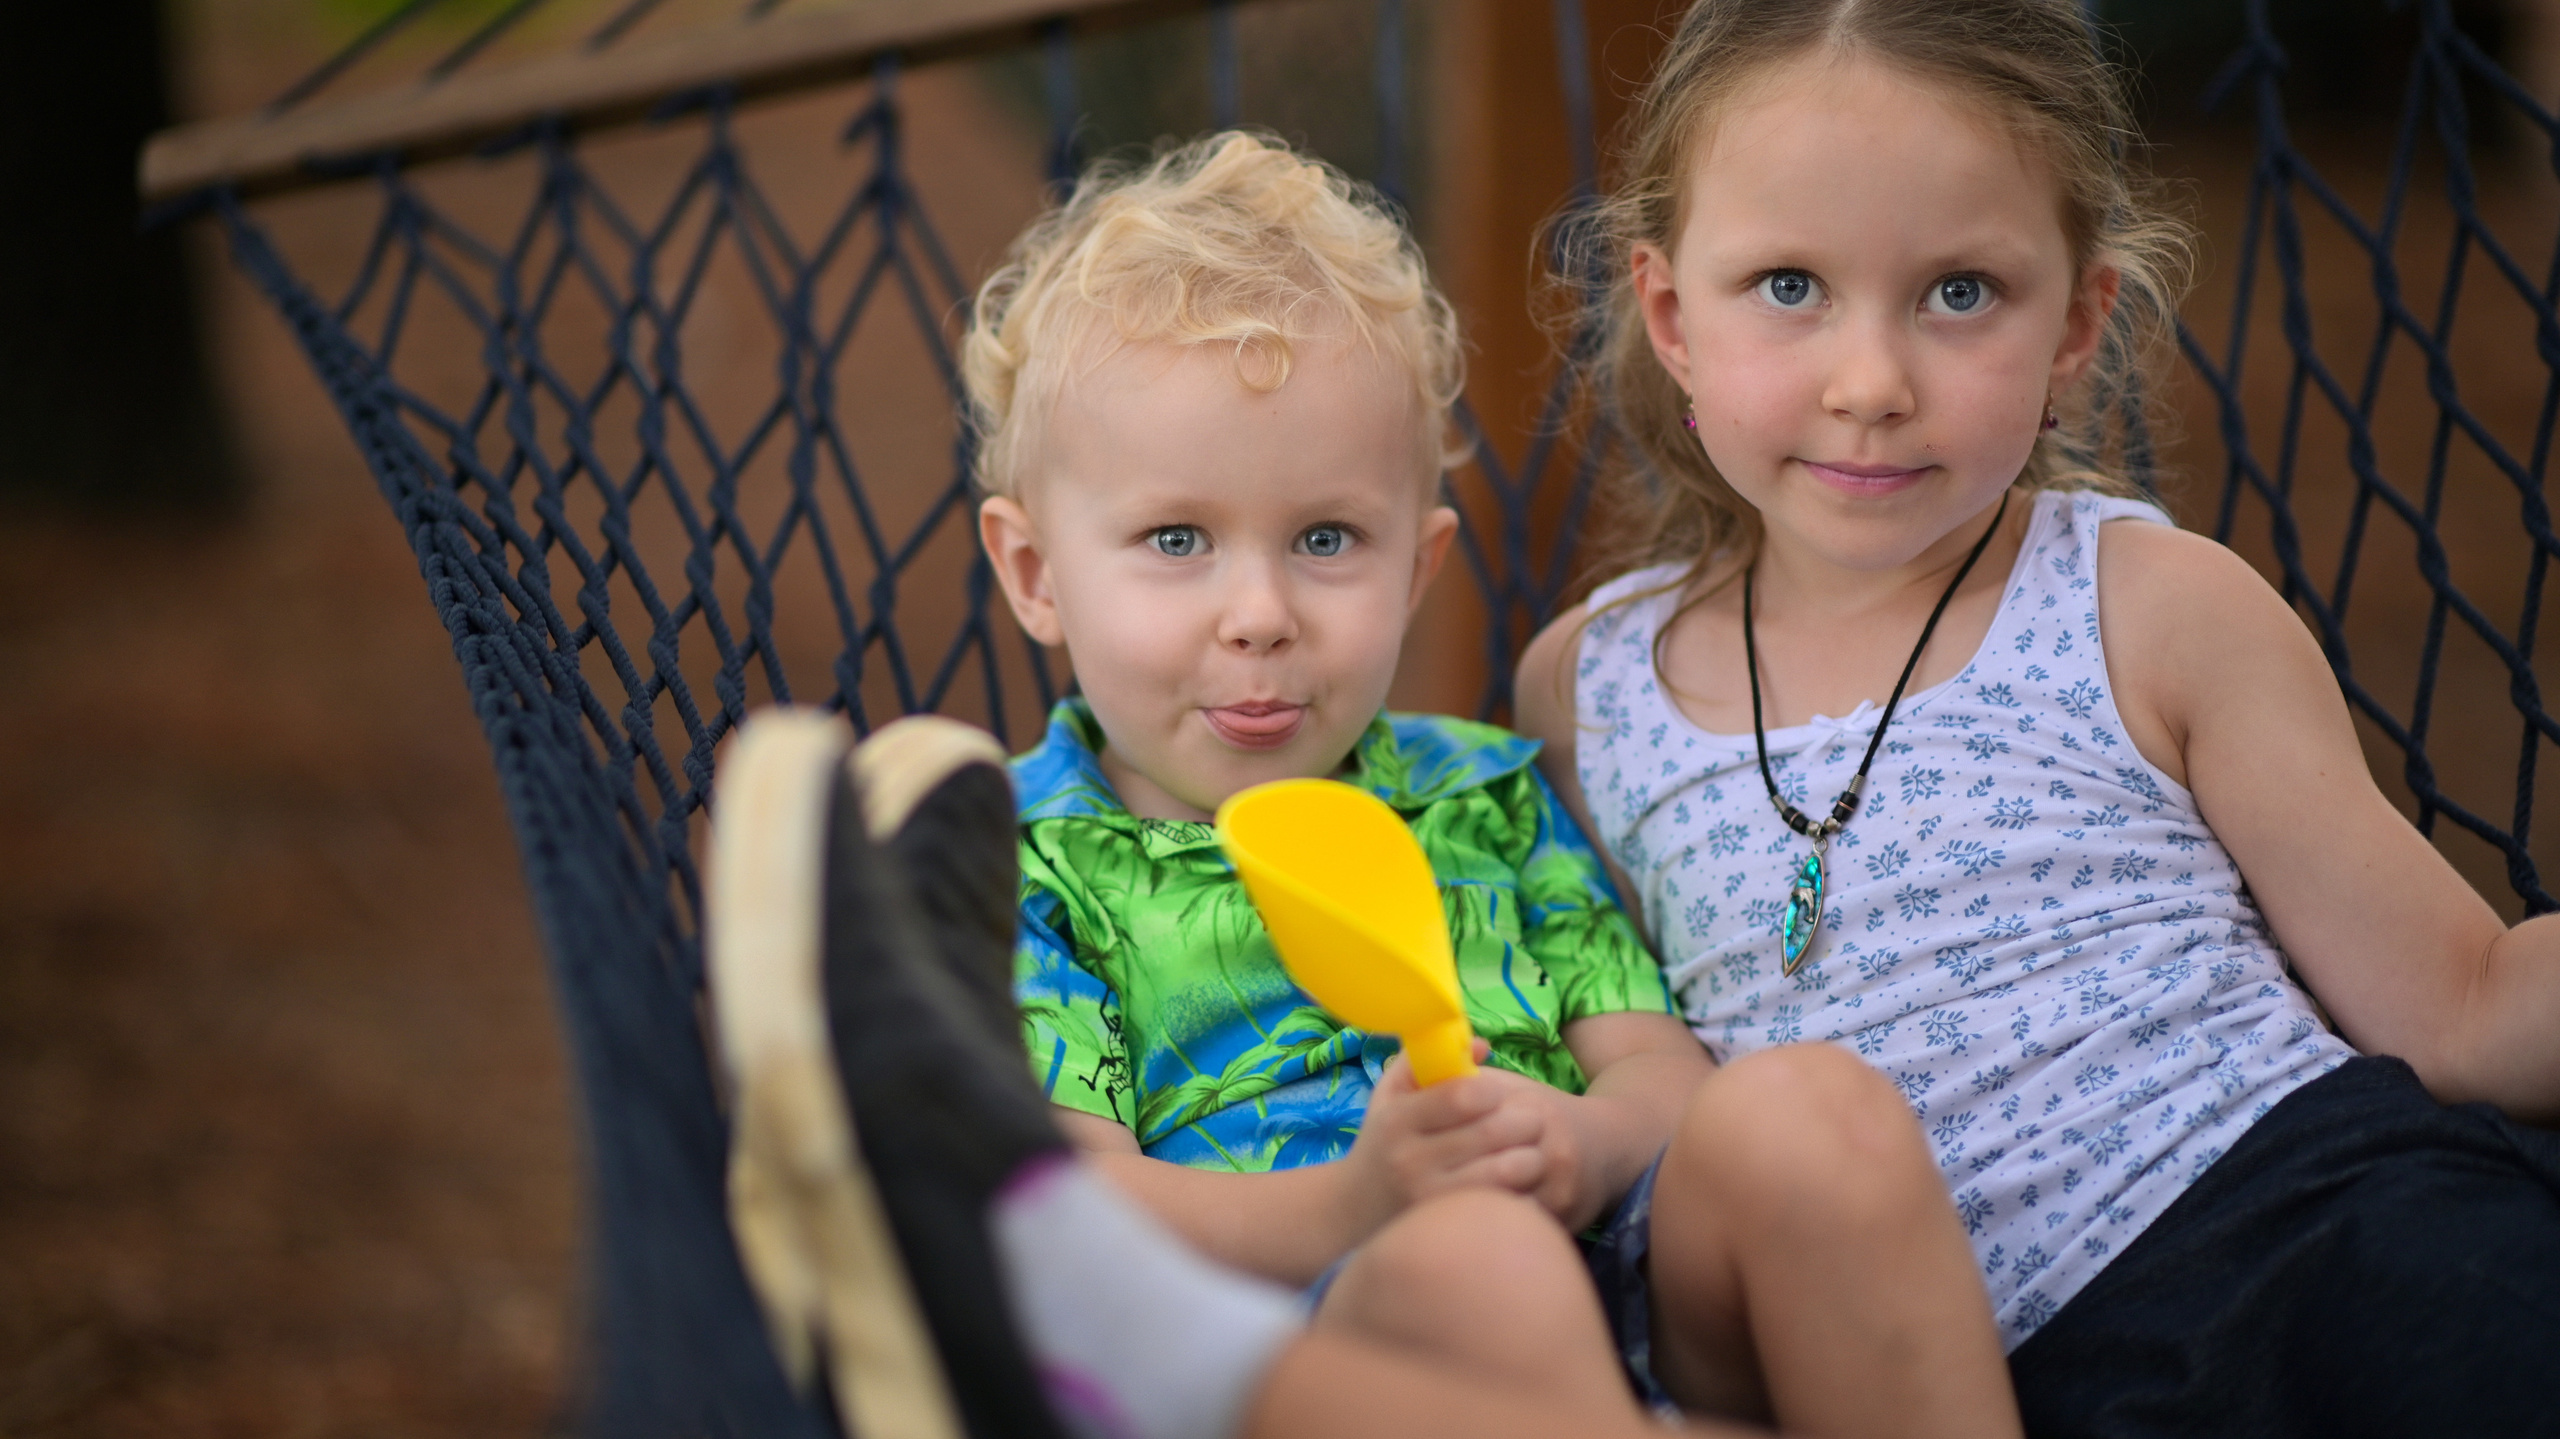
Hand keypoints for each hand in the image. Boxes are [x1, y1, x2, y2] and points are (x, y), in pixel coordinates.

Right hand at [1340, 1042, 1598, 1230]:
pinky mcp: (1450, 1223)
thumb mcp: (1391, 1092)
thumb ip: (1431, 1059)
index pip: (1460, 1096)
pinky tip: (1523, 1183)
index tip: (1502, 1094)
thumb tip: (1482, 1045)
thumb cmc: (1383, 1139)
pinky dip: (1523, 1190)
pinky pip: (1504, 1202)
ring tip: (1533, 1150)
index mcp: (1398, 1120)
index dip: (1494, 1090)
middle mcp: (1411, 1160)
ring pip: (1505, 1171)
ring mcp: (1431, 1197)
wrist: (1354, 1208)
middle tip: (1534, 1119)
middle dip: (1524, 1120)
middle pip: (1490, 1132)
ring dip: (1531, 1156)